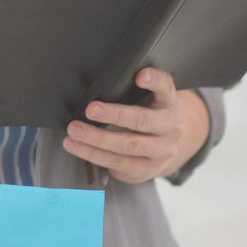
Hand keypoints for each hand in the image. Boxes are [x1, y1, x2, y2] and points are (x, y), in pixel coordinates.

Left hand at [62, 69, 209, 183]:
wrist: (164, 147)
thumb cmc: (147, 114)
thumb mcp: (147, 99)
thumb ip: (130, 92)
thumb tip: (96, 86)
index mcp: (169, 102)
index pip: (166, 86)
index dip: (154, 80)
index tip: (139, 76)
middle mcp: (171, 126)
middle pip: (142, 120)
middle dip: (114, 115)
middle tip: (89, 109)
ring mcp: (163, 151)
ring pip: (128, 145)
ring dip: (97, 138)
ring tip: (75, 130)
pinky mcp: (149, 169)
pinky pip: (119, 163)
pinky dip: (94, 155)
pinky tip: (77, 147)